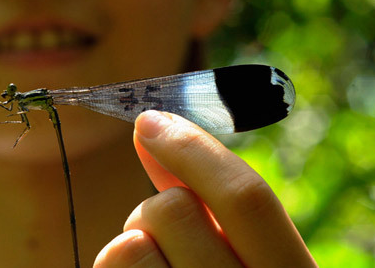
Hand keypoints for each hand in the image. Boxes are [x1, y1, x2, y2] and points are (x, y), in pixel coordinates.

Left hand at [94, 111, 316, 266]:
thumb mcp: (243, 257)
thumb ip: (204, 197)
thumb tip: (153, 127)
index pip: (248, 197)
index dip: (193, 148)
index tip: (150, 120)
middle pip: (174, 210)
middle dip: (153, 207)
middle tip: (160, 235)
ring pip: (127, 244)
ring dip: (129, 244)